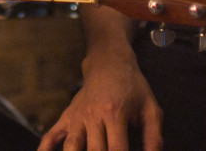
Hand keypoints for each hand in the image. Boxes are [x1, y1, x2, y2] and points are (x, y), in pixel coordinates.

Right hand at [39, 50, 162, 150]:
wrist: (109, 64)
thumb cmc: (133, 88)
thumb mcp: (151, 109)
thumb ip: (154, 138)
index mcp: (115, 114)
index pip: (116, 150)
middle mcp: (93, 117)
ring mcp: (76, 118)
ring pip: (71, 148)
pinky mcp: (66, 118)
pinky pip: (51, 137)